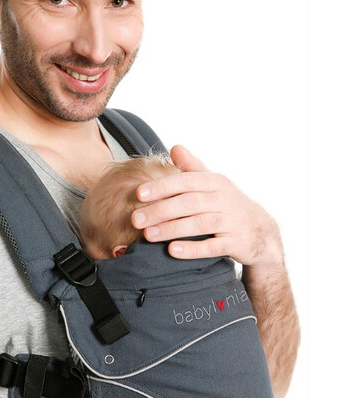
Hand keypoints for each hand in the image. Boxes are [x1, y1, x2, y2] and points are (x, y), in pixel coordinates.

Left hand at [131, 145, 283, 267]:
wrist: (261, 231)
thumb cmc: (228, 204)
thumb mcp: (214, 183)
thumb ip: (193, 167)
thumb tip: (174, 147)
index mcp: (216, 182)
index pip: (186, 181)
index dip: (162, 187)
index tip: (138, 193)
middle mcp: (225, 199)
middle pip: (189, 203)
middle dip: (160, 211)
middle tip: (135, 219)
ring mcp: (232, 222)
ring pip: (199, 224)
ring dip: (171, 229)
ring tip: (147, 235)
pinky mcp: (236, 243)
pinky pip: (213, 247)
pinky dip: (193, 249)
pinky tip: (172, 251)